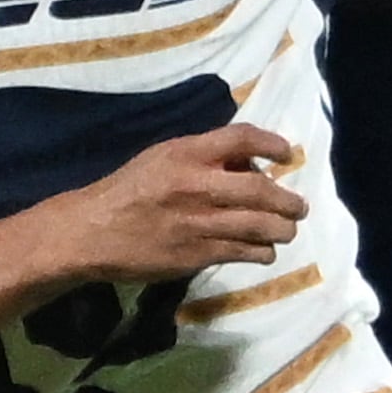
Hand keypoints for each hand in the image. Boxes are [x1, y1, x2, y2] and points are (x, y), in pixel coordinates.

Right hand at [46, 124, 305, 283]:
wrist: (92, 232)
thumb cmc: (129, 190)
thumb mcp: (161, 158)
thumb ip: (202, 157)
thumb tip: (249, 165)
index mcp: (185, 153)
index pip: (241, 138)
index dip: (273, 143)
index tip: (287, 154)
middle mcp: (196, 185)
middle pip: (260, 189)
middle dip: (288, 200)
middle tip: (299, 206)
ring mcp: (198, 222)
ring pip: (259, 226)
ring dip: (282, 229)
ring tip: (287, 230)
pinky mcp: (197, 254)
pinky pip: (243, 252)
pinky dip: (262, 252)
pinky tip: (264, 252)